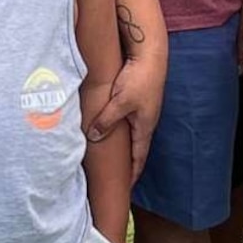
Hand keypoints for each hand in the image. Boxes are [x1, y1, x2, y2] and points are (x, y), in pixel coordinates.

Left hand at [87, 36, 165, 179]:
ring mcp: (142, 110)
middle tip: (114, 177)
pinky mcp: (137, 99)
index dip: (132, 174)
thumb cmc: (139, 78)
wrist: (150, 54)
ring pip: (129, 133)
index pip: (138, 158)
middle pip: (135, 148)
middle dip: (125, 164)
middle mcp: (145, 122)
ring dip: (121, 146)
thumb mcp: (120, 102)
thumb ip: (106, 120)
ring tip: (109, 157)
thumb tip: (92, 137)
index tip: (124, 188)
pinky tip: (108, 128)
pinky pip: (126, 120)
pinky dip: (117, 129)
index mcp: (144, 127)